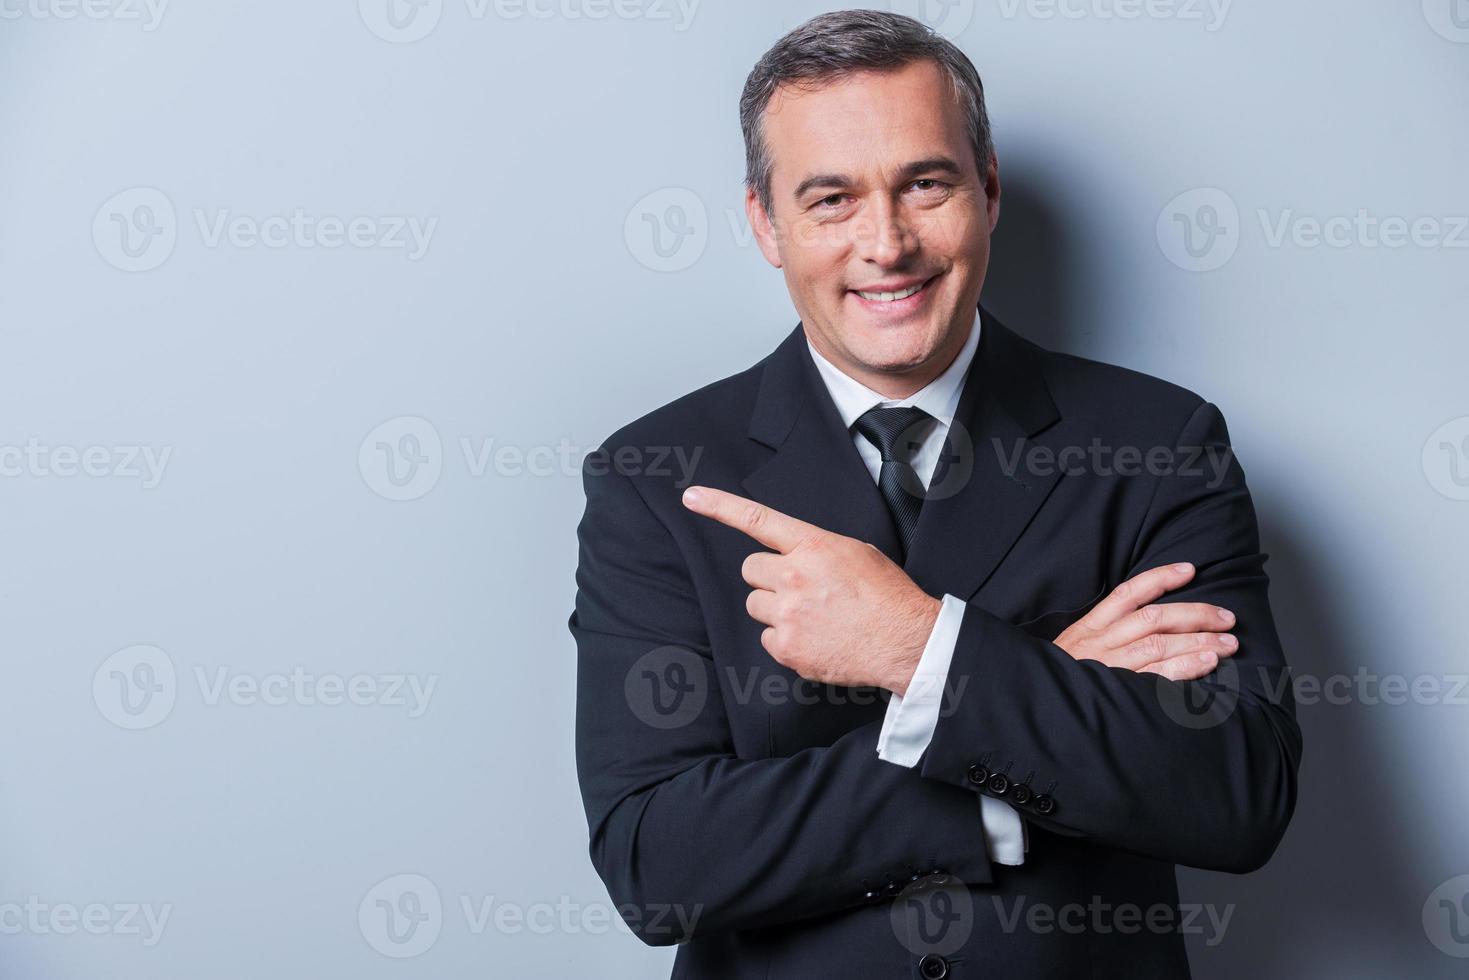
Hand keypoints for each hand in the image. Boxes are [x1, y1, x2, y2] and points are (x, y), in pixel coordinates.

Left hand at [680, 485, 938, 694]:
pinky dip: (785, 640)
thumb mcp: (858, 553)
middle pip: (751, 569)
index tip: (692, 497)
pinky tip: (815, 639)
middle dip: (769, 578)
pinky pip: (767, 638)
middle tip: (799, 590)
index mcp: (813, 546)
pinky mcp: (787, 647)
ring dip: (775, 609)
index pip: (757, 520)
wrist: (906, 641)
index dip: (719, 506)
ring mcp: (788, 614)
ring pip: (756, 605)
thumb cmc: (888, 596)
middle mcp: (794, 576)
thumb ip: (818, 549)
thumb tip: (798, 555)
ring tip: (813, 617)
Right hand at [1052, 562, 1237, 679]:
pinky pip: (1158, 677)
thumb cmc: (1062, 680)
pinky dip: (1186, 667)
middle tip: (1227, 618)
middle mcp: (1100, 643)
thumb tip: (1148, 620)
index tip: (1189, 570)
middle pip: (1153, 618)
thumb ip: (1104, 634)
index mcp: (1089, 628)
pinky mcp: (1118, 693)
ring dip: (1199, 641)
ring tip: (1229, 642)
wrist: (1039, 708)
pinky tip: (1208, 662)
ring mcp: (1110, 668)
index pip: (1128, 593)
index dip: (1160, 578)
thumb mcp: (1074, 648)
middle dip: (1195, 614)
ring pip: (1159, 644)